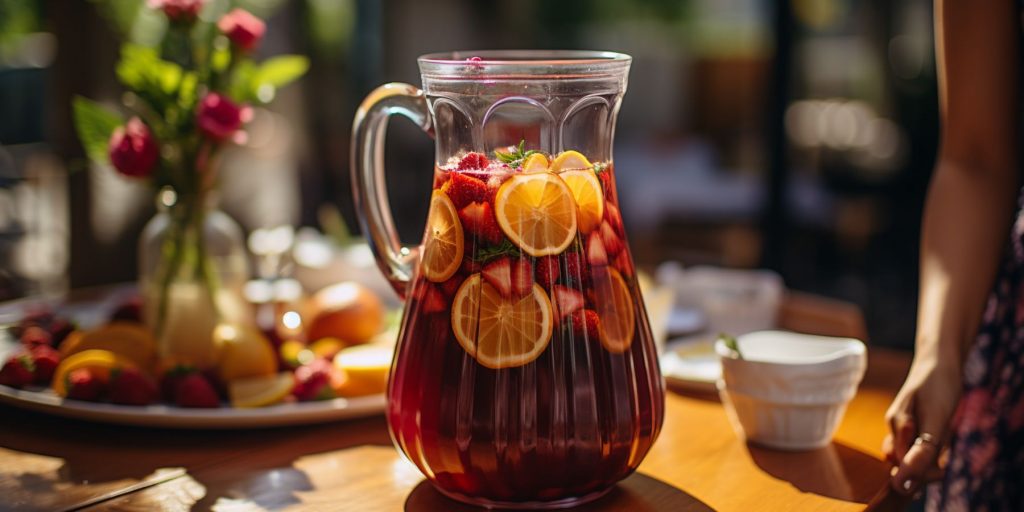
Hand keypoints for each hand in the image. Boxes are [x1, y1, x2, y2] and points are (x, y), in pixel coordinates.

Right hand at [882, 355, 961, 494]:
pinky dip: (929, 446)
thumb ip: (921, 452)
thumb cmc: (938, 385)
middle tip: (945, 455)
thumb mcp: (936, 421)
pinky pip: (915, 443)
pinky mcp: (910, 421)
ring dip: (929, 455)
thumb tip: (903, 486)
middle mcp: (894, 425)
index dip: (924, 473)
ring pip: (911, 453)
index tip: (943, 469)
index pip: (904, 465)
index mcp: (896, 425)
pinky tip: (939, 437)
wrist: (941, 357)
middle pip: (905, 461)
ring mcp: (900, 423)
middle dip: (925, 465)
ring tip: (944, 440)